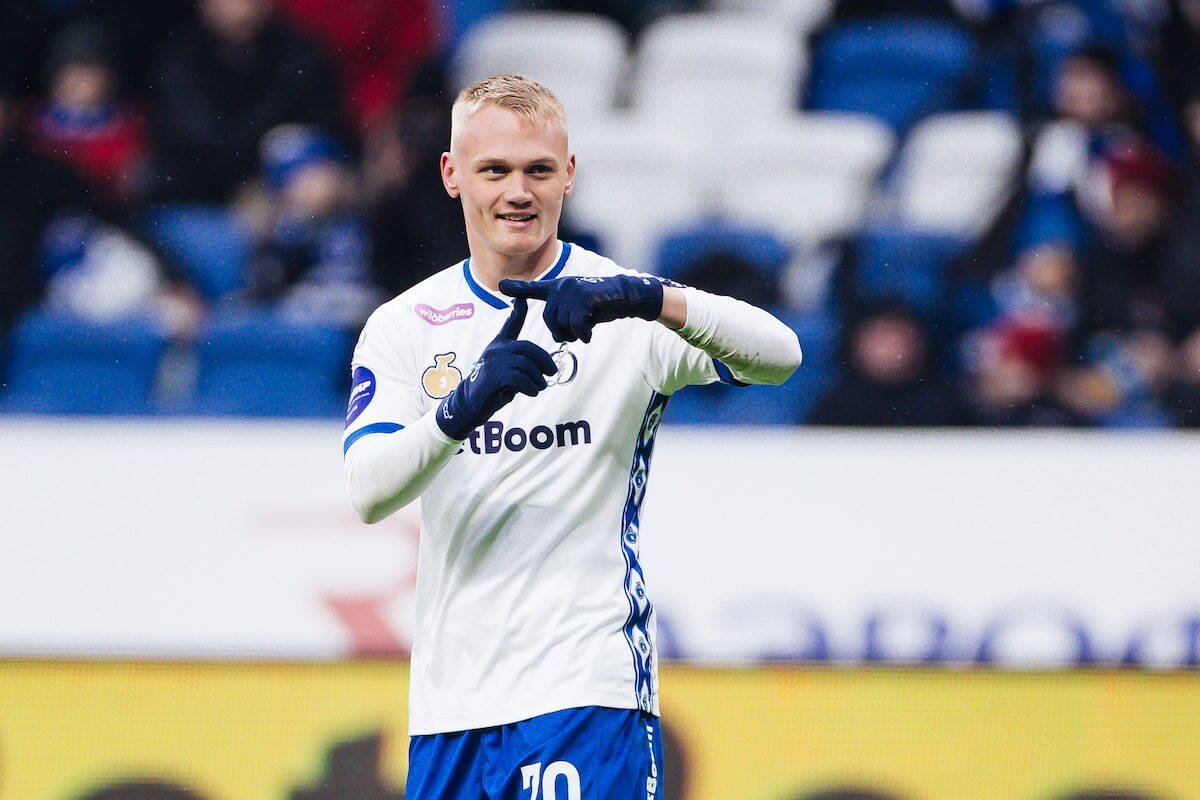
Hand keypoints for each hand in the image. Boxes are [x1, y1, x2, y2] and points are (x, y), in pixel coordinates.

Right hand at [435, 298, 556, 439]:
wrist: (471, 405)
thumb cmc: (491, 388)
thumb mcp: (506, 372)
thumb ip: (519, 363)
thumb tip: (542, 368)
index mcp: (499, 345)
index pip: (511, 324)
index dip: (518, 312)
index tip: (522, 300)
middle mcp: (496, 350)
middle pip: (527, 348)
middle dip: (544, 360)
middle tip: (551, 372)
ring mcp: (494, 362)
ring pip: (525, 364)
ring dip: (538, 378)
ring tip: (540, 386)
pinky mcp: (493, 376)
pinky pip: (518, 378)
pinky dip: (530, 386)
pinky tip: (532, 392)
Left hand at [499, 274, 663, 342]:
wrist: (626, 296)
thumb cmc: (602, 305)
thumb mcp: (580, 310)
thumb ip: (565, 319)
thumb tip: (556, 336)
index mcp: (559, 288)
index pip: (535, 289)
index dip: (518, 289)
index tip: (501, 286)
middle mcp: (563, 286)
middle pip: (550, 320)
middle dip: (563, 332)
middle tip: (578, 331)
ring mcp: (573, 290)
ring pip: (563, 324)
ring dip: (575, 333)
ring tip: (587, 326)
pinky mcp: (585, 297)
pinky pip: (576, 325)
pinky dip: (584, 334)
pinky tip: (591, 331)